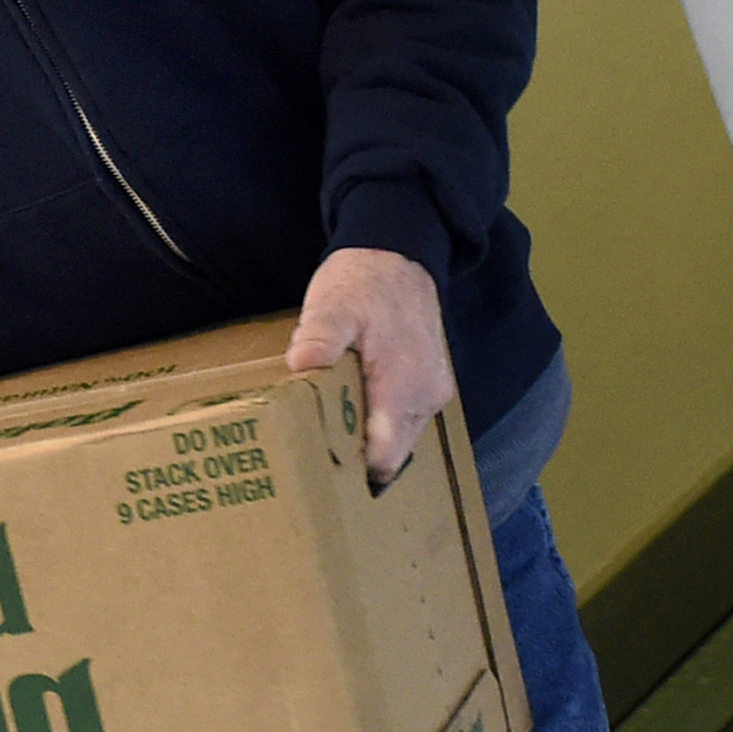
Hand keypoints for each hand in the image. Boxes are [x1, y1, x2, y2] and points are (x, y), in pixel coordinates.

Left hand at [286, 247, 452, 487]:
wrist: (398, 256)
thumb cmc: (364, 282)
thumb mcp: (334, 305)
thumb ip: (321, 336)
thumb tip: (303, 362)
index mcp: (404, 387)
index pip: (384, 457)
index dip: (352, 472)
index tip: (319, 475)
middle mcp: (425, 398)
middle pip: (390, 455)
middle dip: (355, 462)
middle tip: (312, 459)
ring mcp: (429, 393)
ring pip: (396, 439)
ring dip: (365, 442)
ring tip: (325, 436)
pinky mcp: (426, 386)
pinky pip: (401, 421)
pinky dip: (376, 424)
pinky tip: (347, 412)